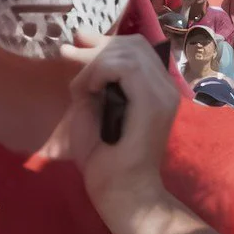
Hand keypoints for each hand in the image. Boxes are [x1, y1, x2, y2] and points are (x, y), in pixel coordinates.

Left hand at [54, 34, 181, 221]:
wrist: (120, 192)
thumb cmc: (104, 159)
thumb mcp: (92, 109)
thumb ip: (92, 81)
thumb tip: (80, 52)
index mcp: (154, 89)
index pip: (136, 49)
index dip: (106, 41)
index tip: (77, 42)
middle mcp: (164, 87)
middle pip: (134, 44)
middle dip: (98, 44)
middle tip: (68, 53)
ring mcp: (163, 94)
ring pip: (129, 52)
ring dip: (96, 61)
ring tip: (80, 86)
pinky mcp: (154, 103)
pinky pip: (126, 68)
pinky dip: (101, 71)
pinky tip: (89, 89)